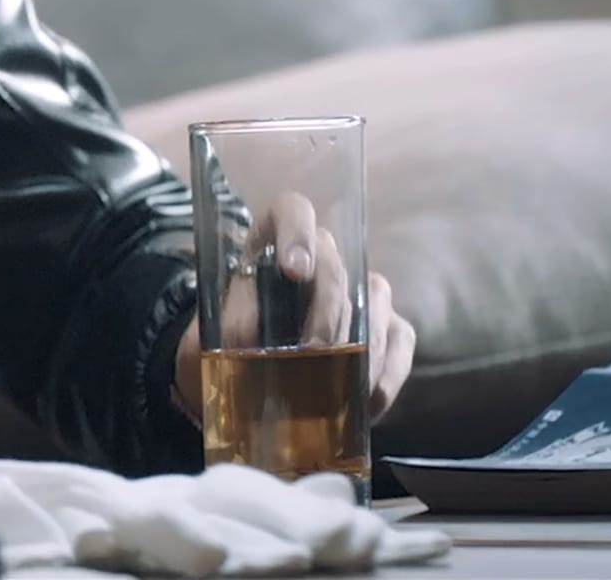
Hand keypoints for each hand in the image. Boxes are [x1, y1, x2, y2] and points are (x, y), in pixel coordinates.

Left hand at [174, 191, 415, 422]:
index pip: (291, 210)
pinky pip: (400, 338)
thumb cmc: (222, 350)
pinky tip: (369, 400)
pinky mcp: (384, 328)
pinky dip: (389, 370)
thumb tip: (249, 336)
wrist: (236, 385)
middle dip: (328, 309)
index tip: (296, 271)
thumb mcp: (210, 336)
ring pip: (376, 297)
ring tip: (340, 382)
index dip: (297, 231)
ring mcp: (357, 292)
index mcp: (271, 245)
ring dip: (363, 341)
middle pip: (336, 265)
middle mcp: (319, 259)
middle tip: (314, 348)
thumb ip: (230, 326)